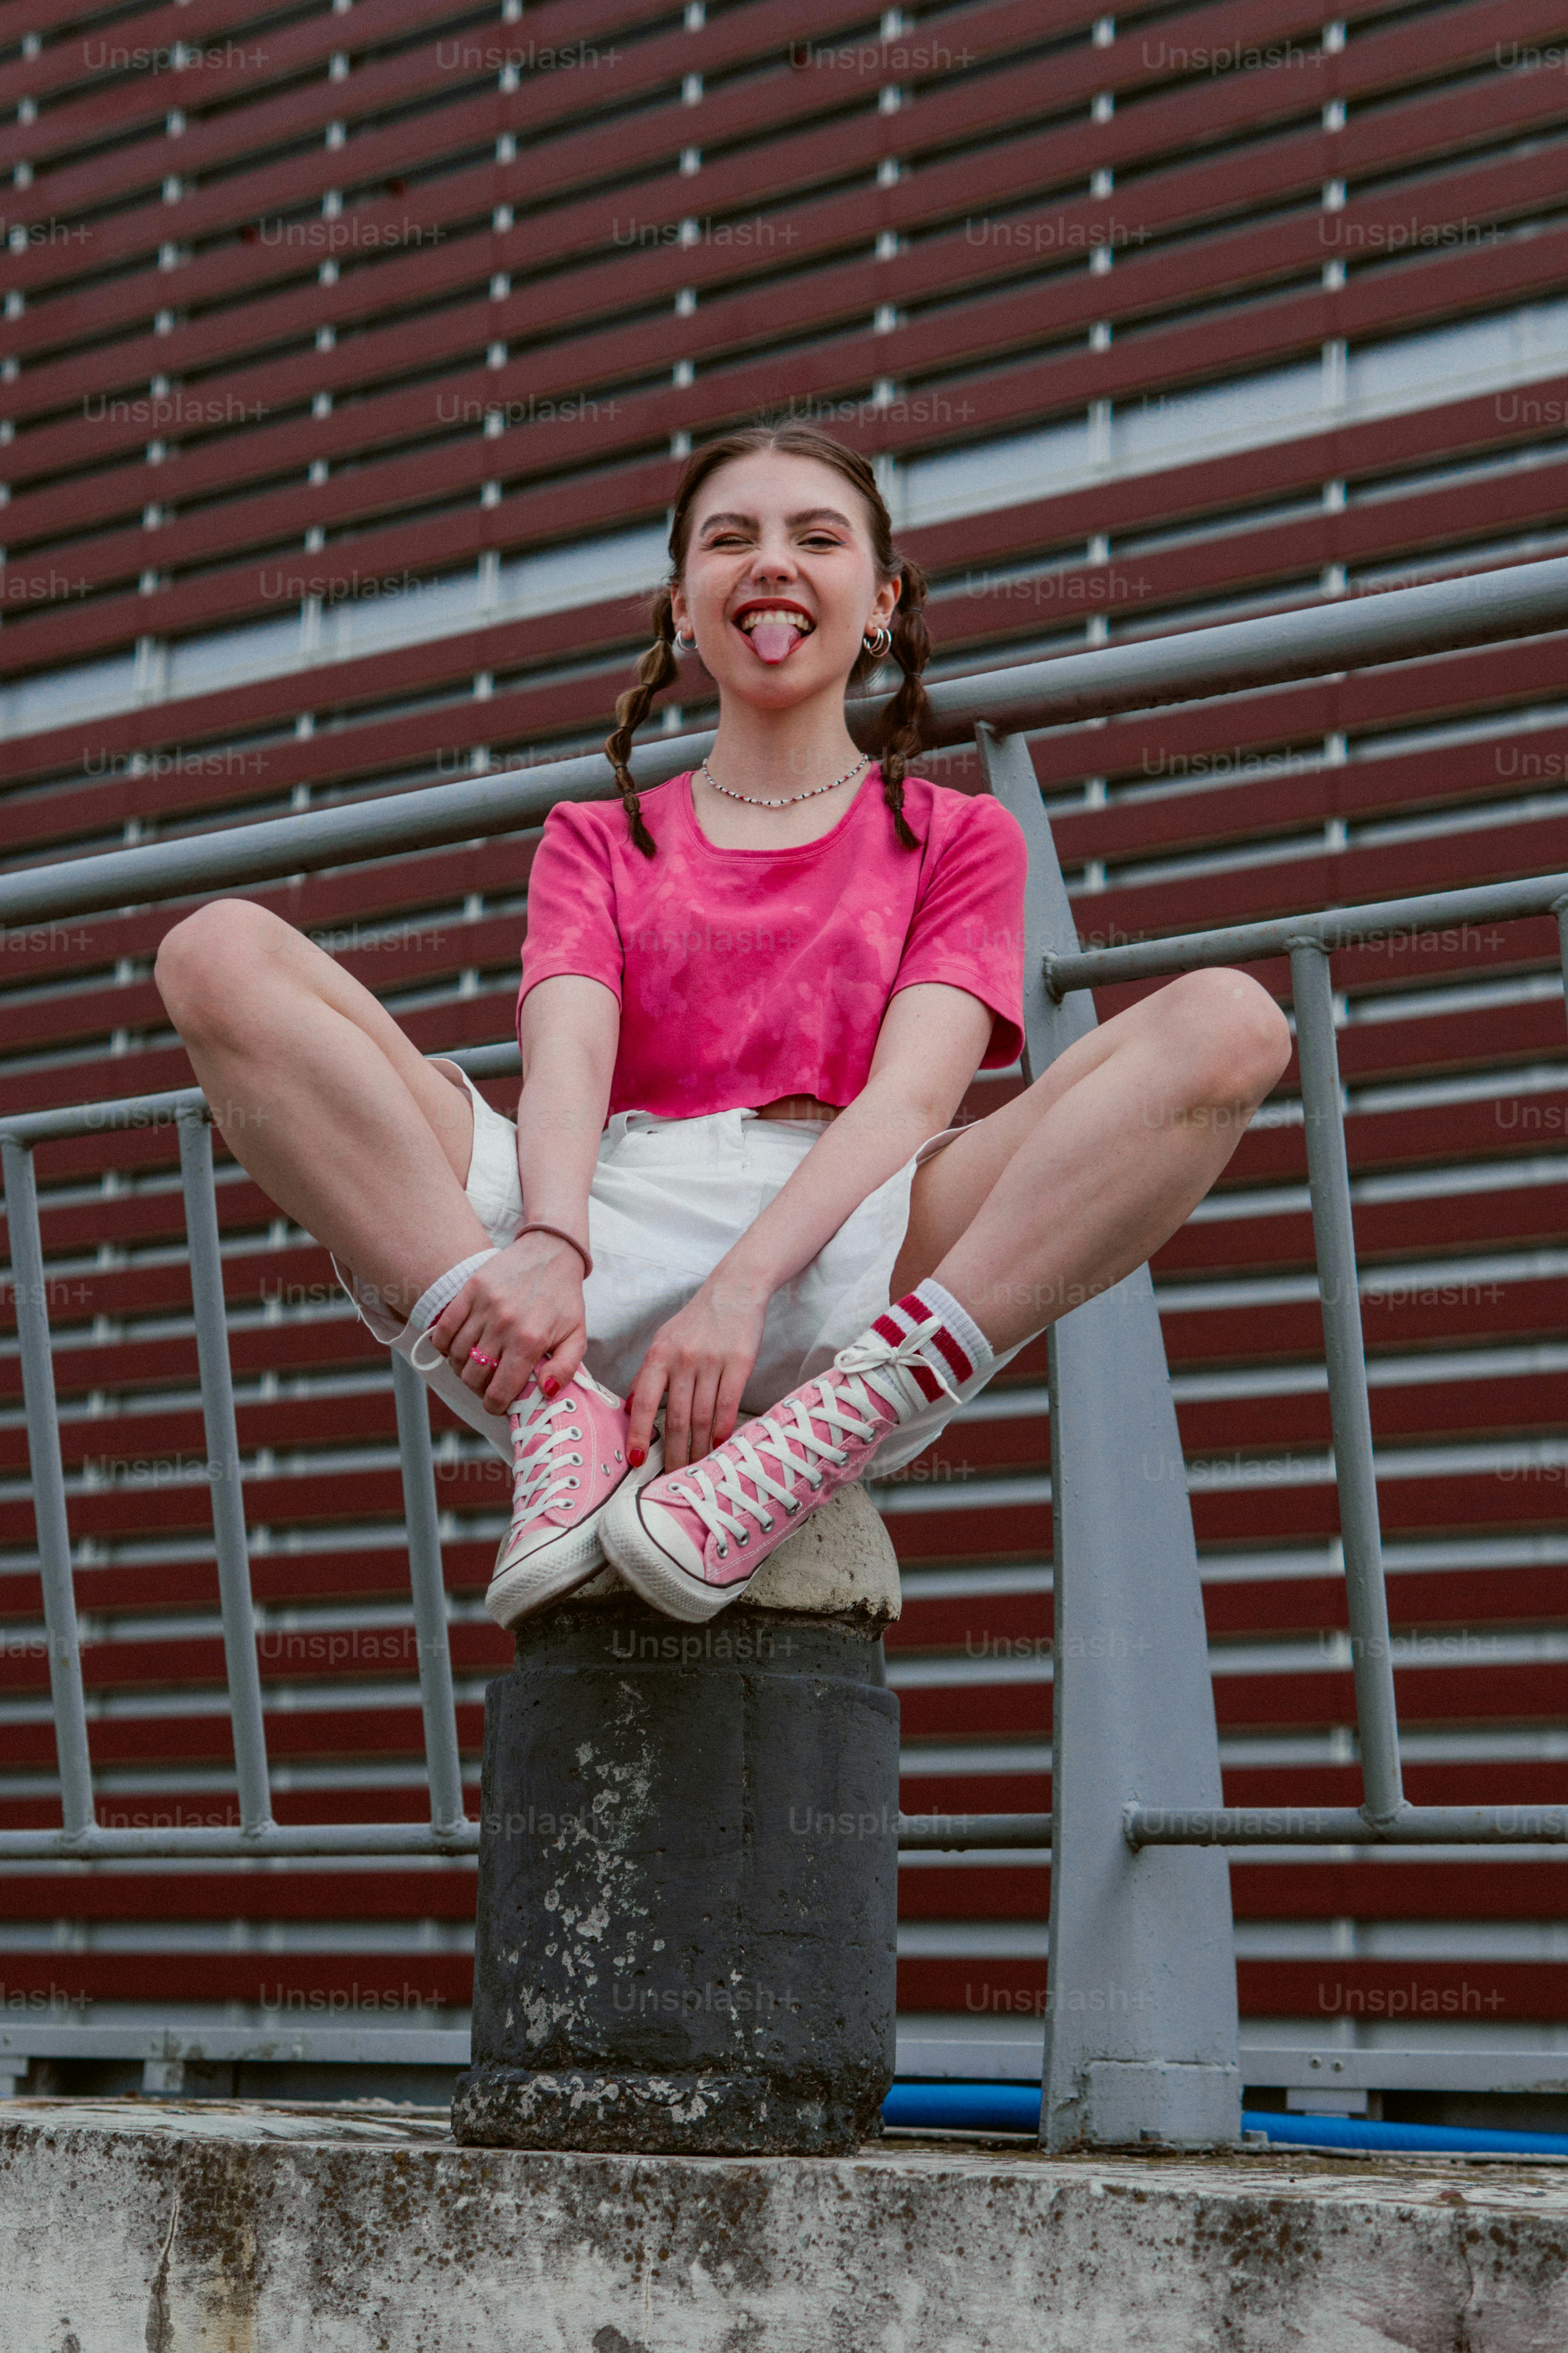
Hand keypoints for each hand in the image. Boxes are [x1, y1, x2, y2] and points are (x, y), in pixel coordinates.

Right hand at [426, 1234, 585, 1414]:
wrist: (552, 1252)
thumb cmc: (564, 1299)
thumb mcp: (577, 1336)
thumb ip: (565, 1369)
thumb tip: (544, 1393)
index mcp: (530, 1341)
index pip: (499, 1392)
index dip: (495, 1406)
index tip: (498, 1404)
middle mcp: (504, 1325)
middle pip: (473, 1377)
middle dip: (479, 1388)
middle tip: (488, 1383)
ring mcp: (484, 1306)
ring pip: (456, 1356)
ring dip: (462, 1368)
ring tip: (475, 1364)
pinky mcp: (470, 1290)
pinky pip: (443, 1329)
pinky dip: (444, 1345)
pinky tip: (458, 1347)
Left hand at [626, 1270, 771, 1470]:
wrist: (735, 1289)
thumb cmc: (697, 1320)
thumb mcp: (663, 1340)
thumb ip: (647, 1374)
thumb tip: (628, 1407)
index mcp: (659, 1355)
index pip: (643, 1402)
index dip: (638, 1434)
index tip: (635, 1461)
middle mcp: (682, 1360)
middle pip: (674, 1417)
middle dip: (671, 1453)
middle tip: (670, 1478)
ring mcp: (711, 1362)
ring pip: (701, 1416)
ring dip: (697, 1447)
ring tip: (695, 1468)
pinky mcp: (739, 1362)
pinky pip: (727, 1403)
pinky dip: (722, 1428)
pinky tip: (718, 1445)